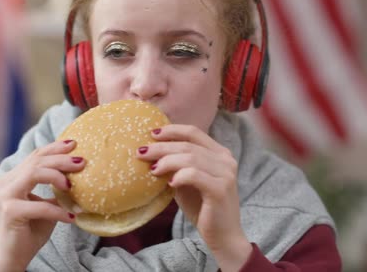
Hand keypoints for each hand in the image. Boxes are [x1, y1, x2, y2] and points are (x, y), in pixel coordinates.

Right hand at [0, 140, 85, 271]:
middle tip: (81, 161)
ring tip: (72, 186)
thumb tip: (77, 179)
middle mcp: (6, 183)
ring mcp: (5, 196)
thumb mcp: (46, 206)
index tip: (74, 143)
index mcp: (13, 179)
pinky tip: (71, 218)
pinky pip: (39, 206)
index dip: (54, 148)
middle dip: (61, 159)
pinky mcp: (9, 211)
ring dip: (57, 176)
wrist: (13, 258)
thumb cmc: (30, 231)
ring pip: (34, 174)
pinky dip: (57, 211)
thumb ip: (55, 191)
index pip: (35, 157)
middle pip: (36, 162)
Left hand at [137, 125, 251, 271]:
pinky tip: (169, 183)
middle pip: (188, 144)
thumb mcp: (187, 182)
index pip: (193, 132)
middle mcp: (225, 160)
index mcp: (219, 153)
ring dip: (167, 161)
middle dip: (161, 147)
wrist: (222, 236)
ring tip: (152, 169)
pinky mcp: (220, 189)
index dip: (171, 131)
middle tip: (141, 152)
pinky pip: (194, 175)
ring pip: (190, 158)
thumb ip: (176, 166)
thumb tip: (150, 153)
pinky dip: (179, 176)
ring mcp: (225, 174)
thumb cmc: (203, 208)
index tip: (151, 134)